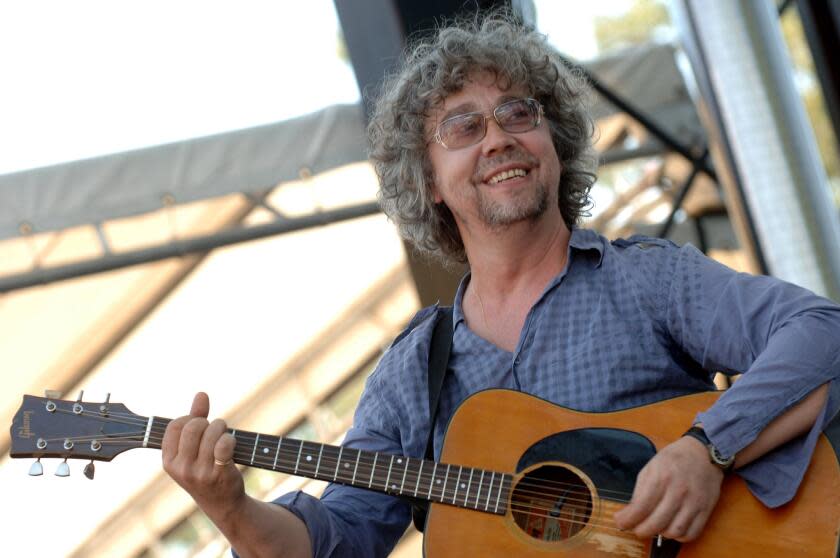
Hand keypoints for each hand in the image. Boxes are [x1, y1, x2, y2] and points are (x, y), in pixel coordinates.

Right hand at [162, 392, 244, 522]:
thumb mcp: (193, 449)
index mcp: (168, 461)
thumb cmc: (205, 469)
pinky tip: (231, 445)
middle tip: (215, 430)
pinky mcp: (219, 474)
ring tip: (224, 436)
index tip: (199, 426)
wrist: (222, 502)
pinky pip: (224, 444)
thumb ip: (196, 419)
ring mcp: (199, 472)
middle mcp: (181, 468)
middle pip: (193, 426)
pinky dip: (230, 439)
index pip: (175, 425)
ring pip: (212, 432)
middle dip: (207, 422)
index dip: (190, 419)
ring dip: (222, 428)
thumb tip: (201, 394)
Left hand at [613, 436, 723, 542]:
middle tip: (636, 529)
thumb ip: (640, 491)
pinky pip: (692, 533)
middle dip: (641, 531)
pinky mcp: (706, 509)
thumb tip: (630, 512)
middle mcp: (678, 491)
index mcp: (661, 478)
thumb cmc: (673, 460)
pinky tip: (671, 528)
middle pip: (657, 523)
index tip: (620, 523)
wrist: (702, 453)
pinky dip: (679, 536)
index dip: (627, 520)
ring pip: (674, 531)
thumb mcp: (650, 468)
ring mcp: (694, 502)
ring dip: (661, 534)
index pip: (641, 507)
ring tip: (654, 527)